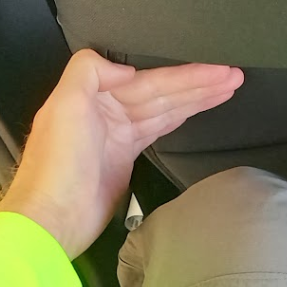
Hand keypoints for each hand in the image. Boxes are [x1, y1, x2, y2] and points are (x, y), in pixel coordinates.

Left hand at [0, 49, 243, 257]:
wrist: (53, 220)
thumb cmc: (57, 166)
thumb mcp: (63, 106)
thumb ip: (89, 72)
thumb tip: (127, 69)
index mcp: (93, 96)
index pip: (150, 80)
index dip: (186, 74)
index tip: (216, 67)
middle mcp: (107, 111)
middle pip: (162, 92)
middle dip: (199, 83)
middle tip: (233, 75)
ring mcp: (118, 135)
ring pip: (165, 109)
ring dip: (197, 98)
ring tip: (228, 87)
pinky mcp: (125, 158)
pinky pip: (159, 129)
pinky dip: (181, 117)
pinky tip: (199, 108)